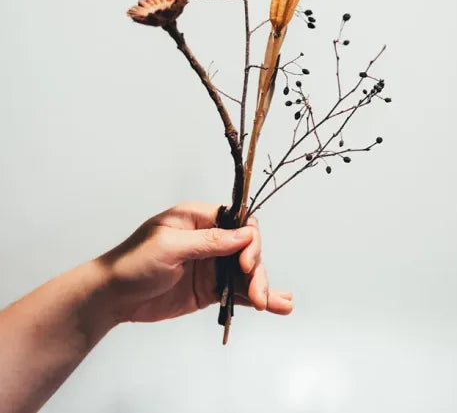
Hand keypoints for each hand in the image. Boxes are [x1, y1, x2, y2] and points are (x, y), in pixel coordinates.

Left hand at [95, 201, 292, 323]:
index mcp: (199, 219)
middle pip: (248, 251)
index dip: (250, 242)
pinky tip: (276, 304)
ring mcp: (212, 266)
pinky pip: (238, 292)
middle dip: (257, 272)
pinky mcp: (211, 289)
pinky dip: (256, 298)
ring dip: (264, 286)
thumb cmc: (131, 263)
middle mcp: (211, 240)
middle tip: (259, 295)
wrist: (110, 298)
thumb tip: (246, 235)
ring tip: (277, 305)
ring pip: (247, 273)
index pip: (239, 224)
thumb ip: (210, 241)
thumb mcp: (169, 247)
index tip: (247, 264)